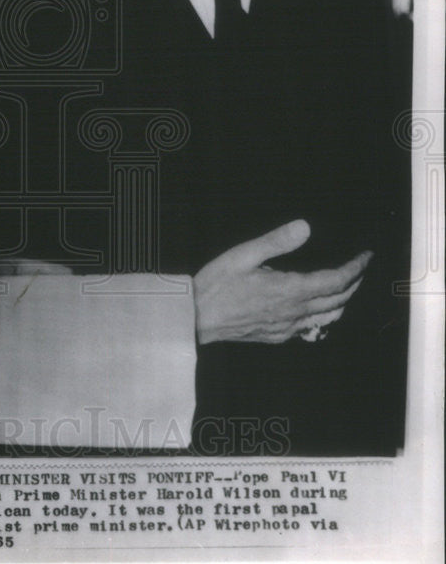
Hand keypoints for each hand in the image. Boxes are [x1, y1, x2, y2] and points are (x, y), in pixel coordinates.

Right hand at [194, 219, 371, 344]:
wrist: (197, 318)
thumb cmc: (217, 285)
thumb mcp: (244, 254)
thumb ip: (276, 241)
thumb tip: (305, 227)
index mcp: (290, 289)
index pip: (336, 280)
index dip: (355, 268)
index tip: (365, 257)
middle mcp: (294, 311)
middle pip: (339, 300)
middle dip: (354, 282)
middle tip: (360, 268)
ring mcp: (287, 326)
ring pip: (328, 316)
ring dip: (343, 301)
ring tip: (347, 287)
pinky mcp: (277, 335)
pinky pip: (311, 327)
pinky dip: (324, 315)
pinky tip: (318, 309)